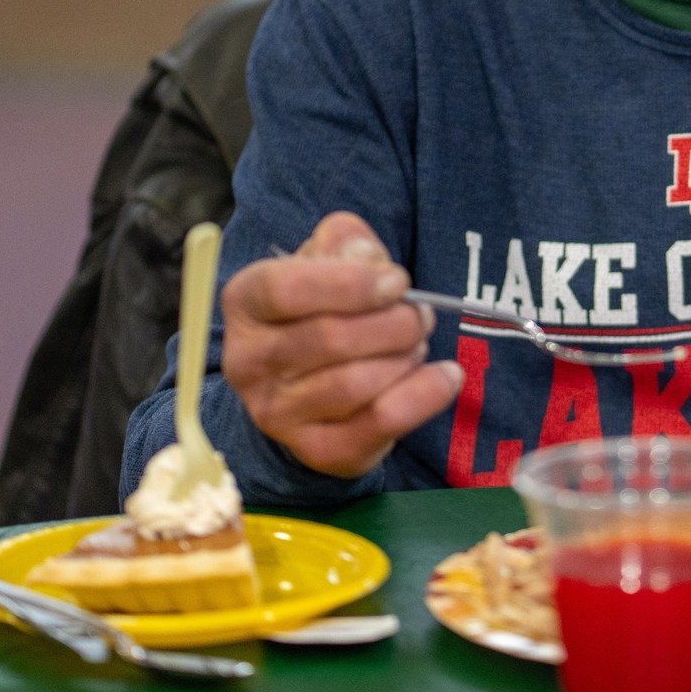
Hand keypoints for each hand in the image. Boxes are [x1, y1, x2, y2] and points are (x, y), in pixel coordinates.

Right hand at [221, 212, 461, 478]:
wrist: (307, 385)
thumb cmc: (321, 308)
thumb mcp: (328, 259)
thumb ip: (346, 242)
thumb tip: (366, 257)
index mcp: (244, 302)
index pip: (283, 289)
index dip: (349, 283)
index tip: (398, 281)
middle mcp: (247, 362)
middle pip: (329, 339)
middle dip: (394, 322)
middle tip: (420, 314)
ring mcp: (275, 413)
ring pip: (355, 384)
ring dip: (405, 357)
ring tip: (417, 344)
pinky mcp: (315, 449)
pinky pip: (378, 424)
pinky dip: (424, 396)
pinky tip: (446, 376)